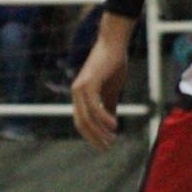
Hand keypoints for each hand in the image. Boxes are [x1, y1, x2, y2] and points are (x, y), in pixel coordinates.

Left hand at [71, 31, 129, 150]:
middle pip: (81, 123)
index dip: (92, 135)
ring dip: (99, 131)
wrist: (114, 44)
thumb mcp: (111, 90)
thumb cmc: (113, 65)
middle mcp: (77, 93)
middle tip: (107, 147)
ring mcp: (81, 87)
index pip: (82, 121)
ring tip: (112, 139)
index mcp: (80, 96)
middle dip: (94, 137)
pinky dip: (103, 117)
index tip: (105, 145)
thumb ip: (109, 106)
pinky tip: (114, 125)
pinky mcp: (89, 82)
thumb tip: (111, 124)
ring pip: (86, 117)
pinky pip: (94, 105)